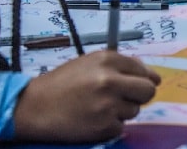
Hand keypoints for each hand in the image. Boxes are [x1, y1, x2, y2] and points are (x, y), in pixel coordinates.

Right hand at [13, 50, 160, 142]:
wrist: (35, 106)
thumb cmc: (62, 83)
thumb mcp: (89, 63)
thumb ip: (118, 66)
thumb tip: (151, 77)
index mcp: (107, 59)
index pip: (143, 70)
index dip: (144, 79)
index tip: (143, 84)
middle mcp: (110, 80)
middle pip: (148, 90)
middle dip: (141, 96)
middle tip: (126, 98)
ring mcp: (108, 104)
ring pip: (134, 110)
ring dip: (121, 111)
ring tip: (99, 107)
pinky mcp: (104, 126)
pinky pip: (121, 127)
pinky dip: (110, 125)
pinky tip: (93, 119)